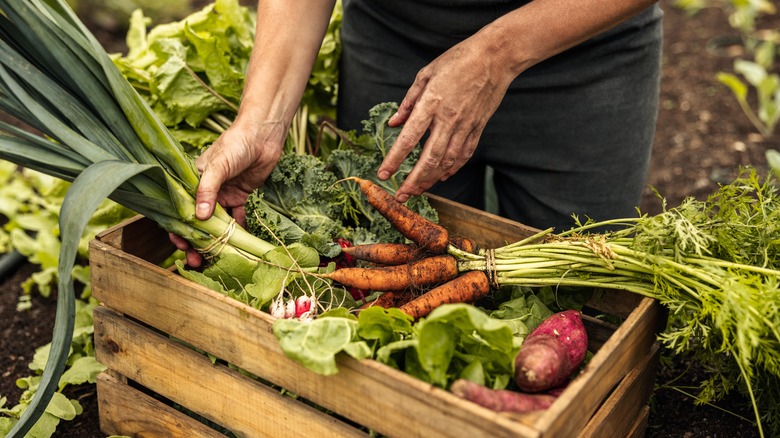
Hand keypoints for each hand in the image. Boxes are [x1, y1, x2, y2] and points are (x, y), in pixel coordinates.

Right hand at [170, 119, 287, 266]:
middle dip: (196, 242)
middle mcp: (205, 190)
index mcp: (191, 180)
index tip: (181, 246)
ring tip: (215, 260)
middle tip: (197, 261)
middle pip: (197, 222)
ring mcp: (222, 195)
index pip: (180, 209)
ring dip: (216, 241)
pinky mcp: (240, 197)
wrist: (263, 136)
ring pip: (216, 224)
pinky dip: (237, 231)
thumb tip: (199, 217)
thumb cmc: (236, 144)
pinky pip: (236, 219)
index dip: (178, 229)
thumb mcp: (218, 165)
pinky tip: (239, 245)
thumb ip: (208, 190)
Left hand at [377, 33, 515, 201]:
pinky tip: (441, 177)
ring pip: (447, 162)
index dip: (394, 160)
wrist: (495, 57)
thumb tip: (393, 123)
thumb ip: (408, 101)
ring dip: (431, 179)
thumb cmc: (458, 60)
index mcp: (431, 104)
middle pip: (429, 159)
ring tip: (417, 190)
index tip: (383, 175)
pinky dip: (452, 169)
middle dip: (413, 181)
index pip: (408, 139)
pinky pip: (464, 155)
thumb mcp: (426, 74)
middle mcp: (448, 119)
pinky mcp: (478, 128)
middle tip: (401, 196)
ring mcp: (465, 126)